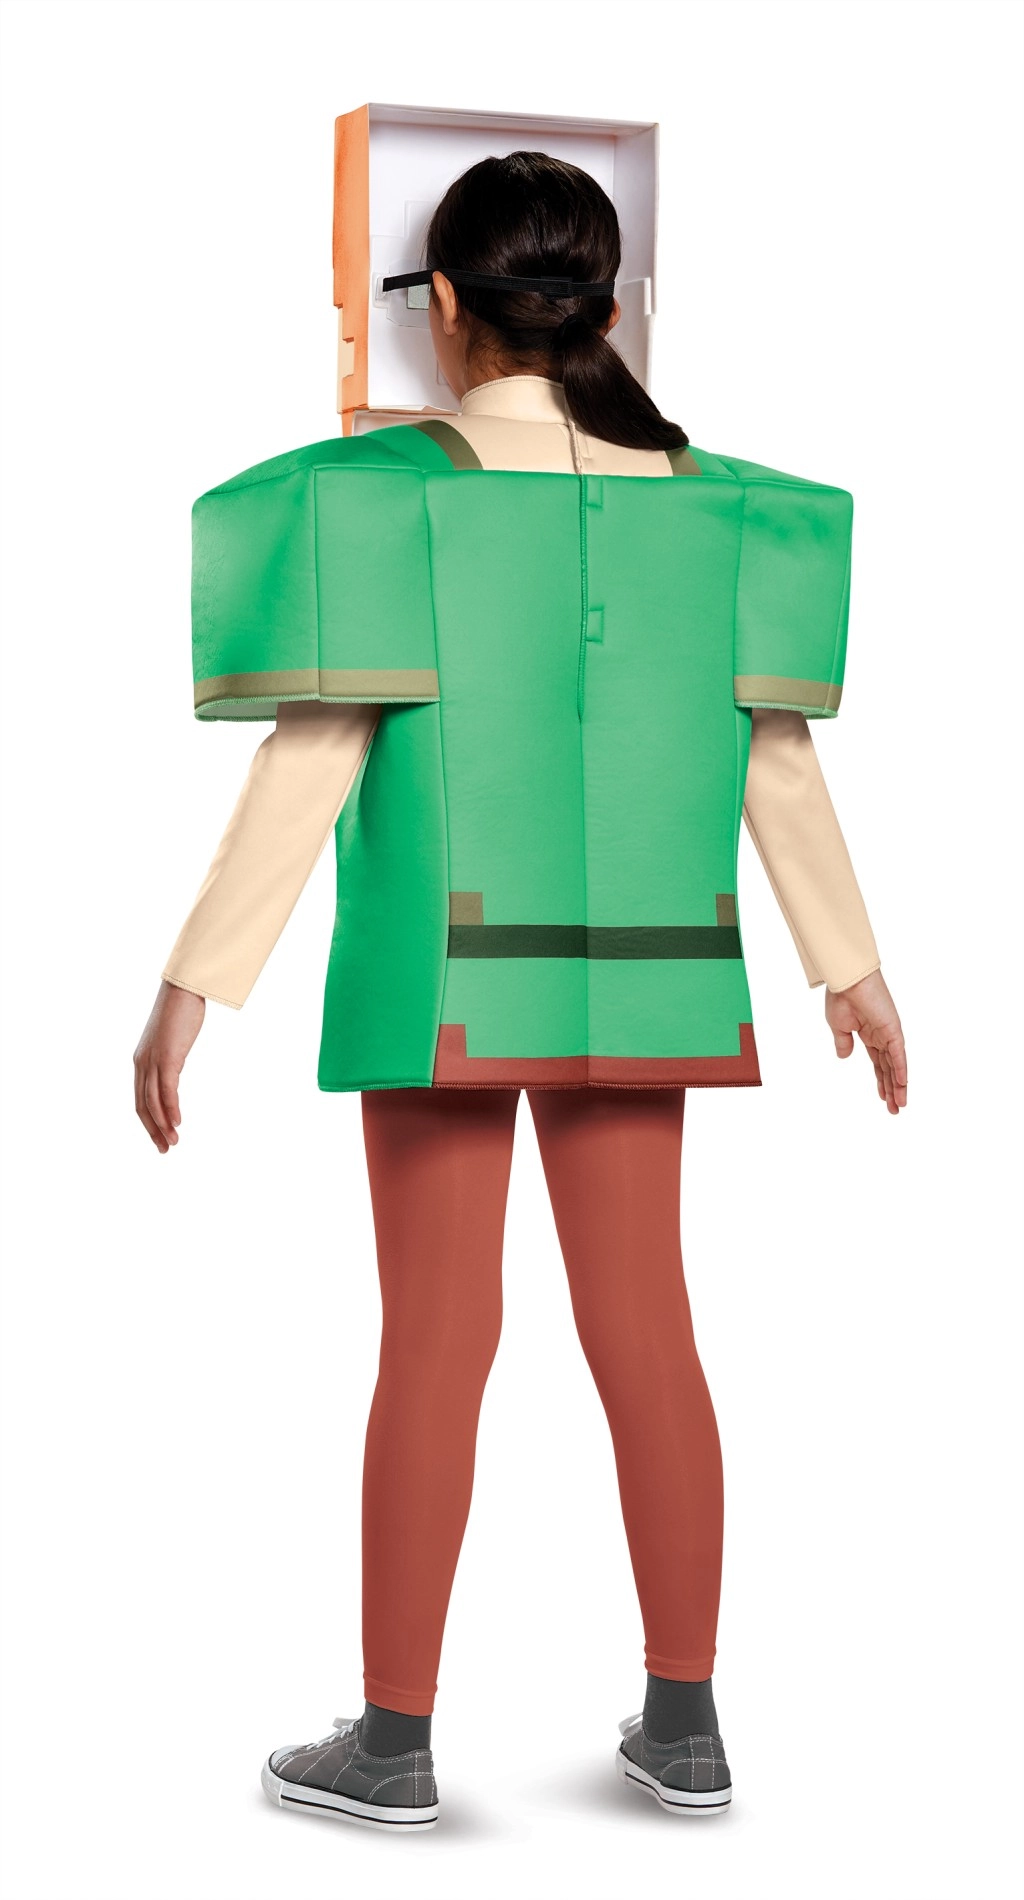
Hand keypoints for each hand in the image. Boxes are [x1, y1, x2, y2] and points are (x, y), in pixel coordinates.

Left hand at [133, 980, 205, 1152]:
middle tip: (165, 1149)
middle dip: (153, 1130)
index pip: (140, 1099)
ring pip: (153, 1101)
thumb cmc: (180, 1011)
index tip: (161, 1138)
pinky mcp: (167, 1056)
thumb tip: (174, 1066)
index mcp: (141, 1061)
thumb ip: (170, 1056)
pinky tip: (178, 1123)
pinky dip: (171, 1109)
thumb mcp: (172, 1040)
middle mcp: (142, 1063)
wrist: (183, 989)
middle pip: (142, 1105)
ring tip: (173, 1142)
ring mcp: (153, 1060)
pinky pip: (167, 1090)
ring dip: (163, 1125)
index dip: (149, 1122)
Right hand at [825, 969, 906, 1114]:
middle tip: (895, 1108)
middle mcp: (881, 1036)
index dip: (881, 1081)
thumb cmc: (841, 997)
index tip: (883, 1097)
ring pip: (895, 1065)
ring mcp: (888, 1034)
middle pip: (889, 1068)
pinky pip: (898, 1054)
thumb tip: (844, 1058)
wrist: (846, 981)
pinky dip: (900, 1070)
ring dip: (897, 1086)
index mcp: (868, 1035)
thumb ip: (843, 1043)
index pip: (878, 1064)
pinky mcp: (892, 1030)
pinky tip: (902, 1085)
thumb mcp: (838, 1026)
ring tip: (900, 1104)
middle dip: (891, 1089)